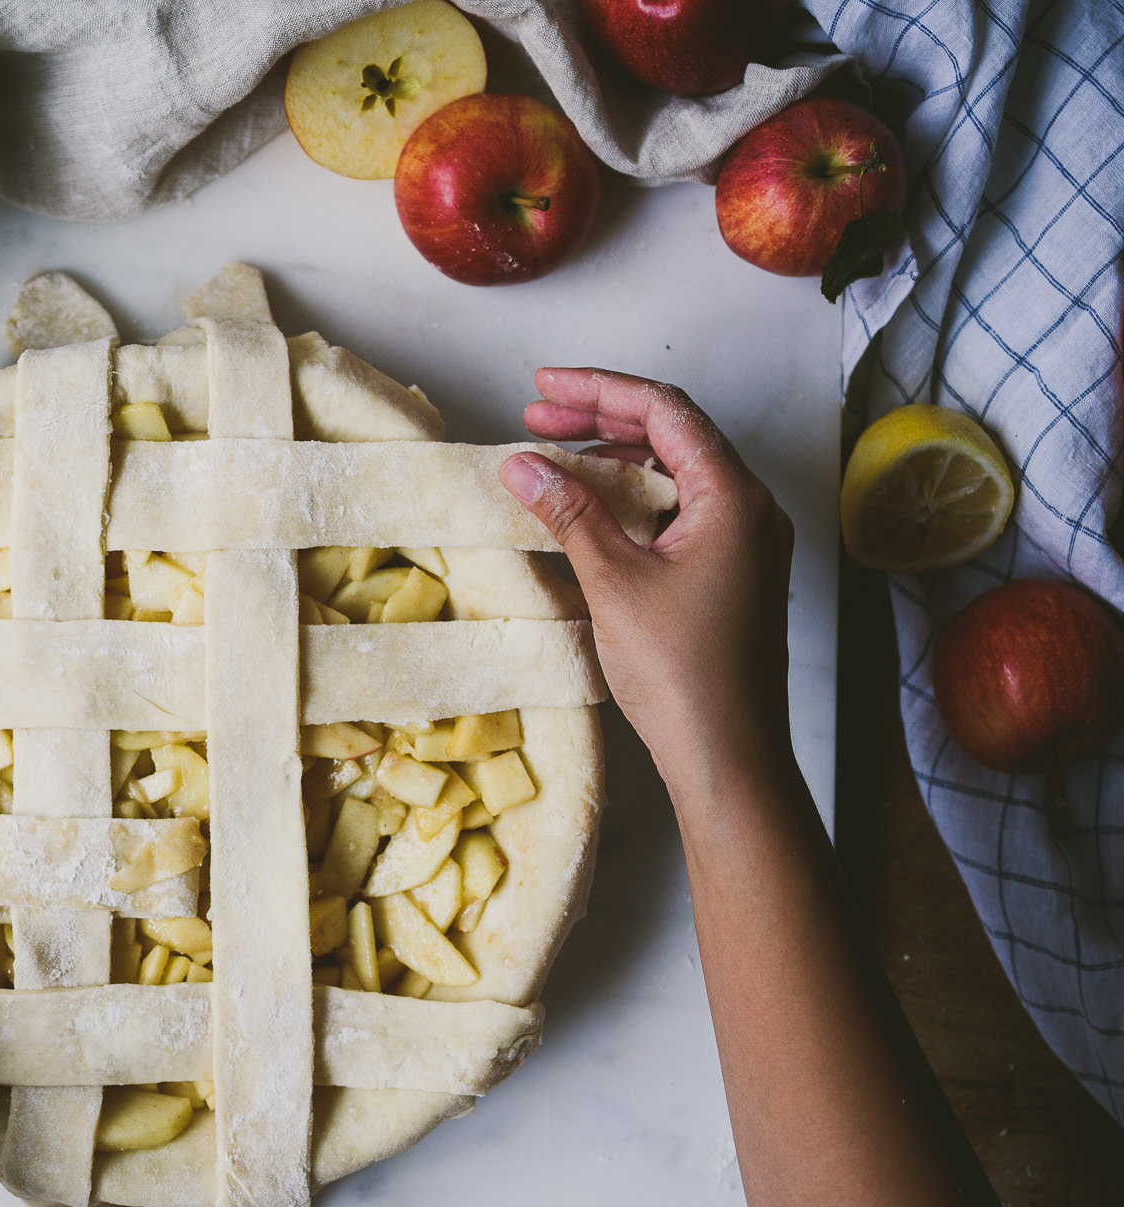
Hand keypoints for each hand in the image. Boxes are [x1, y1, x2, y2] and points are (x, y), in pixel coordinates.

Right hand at [498, 367, 795, 803]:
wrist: (728, 754)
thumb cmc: (682, 673)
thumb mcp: (614, 582)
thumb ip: (570, 513)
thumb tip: (523, 464)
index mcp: (732, 497)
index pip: (665, 410)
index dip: (599, 389)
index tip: (543, 385)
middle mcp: (750, 507)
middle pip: (673, 432)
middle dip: (602, 417)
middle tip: (535, 415)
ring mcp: (745, 539)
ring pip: (675, 470)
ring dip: (614, 457)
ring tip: (552, 459)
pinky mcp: (732, 569)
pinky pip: (680, 508)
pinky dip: (632, 496)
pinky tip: (589, 506)